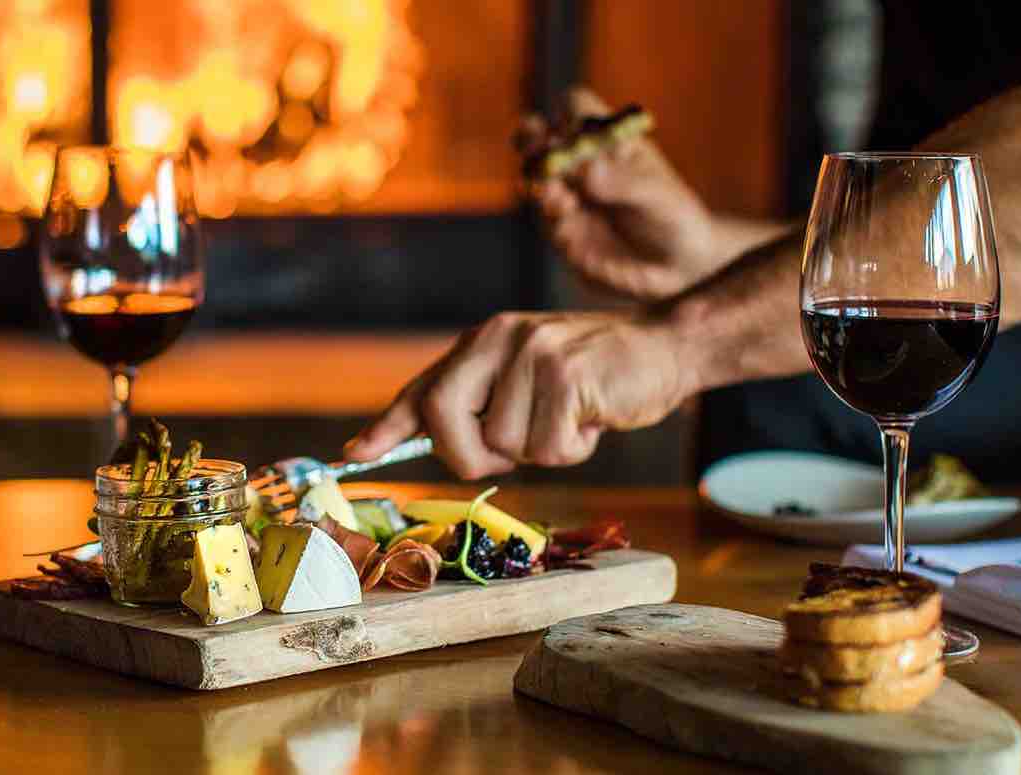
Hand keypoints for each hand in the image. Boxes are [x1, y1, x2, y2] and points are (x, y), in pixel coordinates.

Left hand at [344, 311, 693, 479]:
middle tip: (511, 453)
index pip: (425, 388)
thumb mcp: (530, 374)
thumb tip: (441, 446)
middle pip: (445, 420)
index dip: (388, 425)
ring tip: (571, 418)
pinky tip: (592, 419)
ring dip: (542, 450)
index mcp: (484, 342)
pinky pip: (548, 449)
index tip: (355, 452)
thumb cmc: (594, 375)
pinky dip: (573, 449)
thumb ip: (487, 402)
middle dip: (470, 456)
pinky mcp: (567, 376)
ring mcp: (533, 355)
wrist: (666, 345)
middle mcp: (500, 340)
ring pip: (504, 445)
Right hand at [520, 88, 719, 300]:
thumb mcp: (658, 197)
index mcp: (607, 140)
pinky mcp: (564, 230)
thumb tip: (588, 169)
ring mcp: (569, 196)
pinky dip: (550, 218)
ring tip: (560, 199)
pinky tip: (568, 224)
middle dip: (531, 140)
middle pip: (539, 137)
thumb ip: (623, 183)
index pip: (576, 107)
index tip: (574, 135)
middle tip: (536, 152)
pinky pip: (545, 219)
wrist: (678, 266)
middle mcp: (582, 165)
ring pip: (537, 179)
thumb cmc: (675, 217)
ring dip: (541, 183)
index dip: (567, 115)